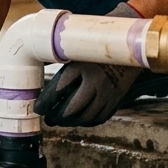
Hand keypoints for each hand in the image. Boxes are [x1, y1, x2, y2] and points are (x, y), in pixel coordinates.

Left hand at [33, 2, 142, 126]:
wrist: (129, 45)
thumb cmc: (98, 49)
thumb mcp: (79, 53)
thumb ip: (63, 67)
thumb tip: (39, 74)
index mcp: (81, 66)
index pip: (57, 90)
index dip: (45, 102)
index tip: (38, 108)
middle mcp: (94, 81)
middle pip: (71, 108)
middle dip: (57, 116)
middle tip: (49, 119)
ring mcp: (107, 92)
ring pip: (86, 116)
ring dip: (71, 122)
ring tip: (61, 121)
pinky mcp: (116, 98)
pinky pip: (100, 117)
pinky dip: (88, 121)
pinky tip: (80, 119)